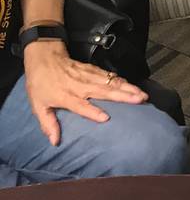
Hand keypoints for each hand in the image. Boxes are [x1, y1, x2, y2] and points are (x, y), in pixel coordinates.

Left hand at [22, 41, 147, 145]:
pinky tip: (132, 85)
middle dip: (123, 96)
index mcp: (65, 96)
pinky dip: (122, 80)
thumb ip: (48, 124)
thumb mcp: (38, 106)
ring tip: (142, 94)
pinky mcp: (92, 69)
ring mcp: (88, 76)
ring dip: (128, 88)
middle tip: (140, 100)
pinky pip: (109, 75)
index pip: (80, 105)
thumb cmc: (40, 84)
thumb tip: (55, 141)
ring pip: (110, 82)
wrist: (44, 58)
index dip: (92, 111)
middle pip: (103, 91)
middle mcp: (79, 86)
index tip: (106, 118)